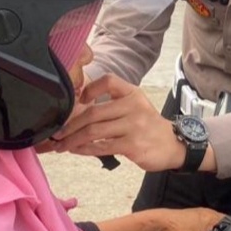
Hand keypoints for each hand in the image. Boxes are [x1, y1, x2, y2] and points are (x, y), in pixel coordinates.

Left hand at [51, 74, 185, 170]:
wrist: (173, 145)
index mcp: (132, 94)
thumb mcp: (136, 106)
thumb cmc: (148, 126)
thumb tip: (77, 112)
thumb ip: (112, 106)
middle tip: (57, 133)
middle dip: (71, 124)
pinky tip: (76, 150)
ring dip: (73, 140)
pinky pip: (101, 147)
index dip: (90, 89)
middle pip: (93, 112)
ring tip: (61, 145)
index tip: (78, 101)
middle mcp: (133, 107)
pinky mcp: (132, 145)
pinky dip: (85, 149)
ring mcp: (133, 126)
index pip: (109, 80)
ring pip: (94, 131)